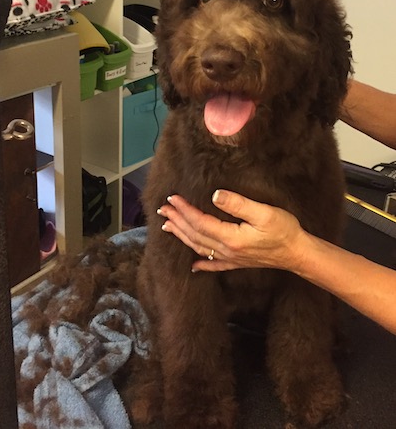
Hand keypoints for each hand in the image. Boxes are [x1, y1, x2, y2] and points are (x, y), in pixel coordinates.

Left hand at [157, 190, 305, 272]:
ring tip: (168, 226)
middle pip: (195, 235)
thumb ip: (237, 204)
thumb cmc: (284, 230)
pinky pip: (213, 265)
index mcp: (230, 237)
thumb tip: (214, 195)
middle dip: (177, 221)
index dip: (184, 210)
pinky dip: (200, 265)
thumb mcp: (263, 212)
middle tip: (163, 209)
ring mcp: (230, 259)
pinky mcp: (237, 263)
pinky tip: (193, 266)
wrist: (297, 254)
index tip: (173, 198)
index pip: (199, 222)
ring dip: (182, 236)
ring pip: (199, 248)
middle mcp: (226, 251)